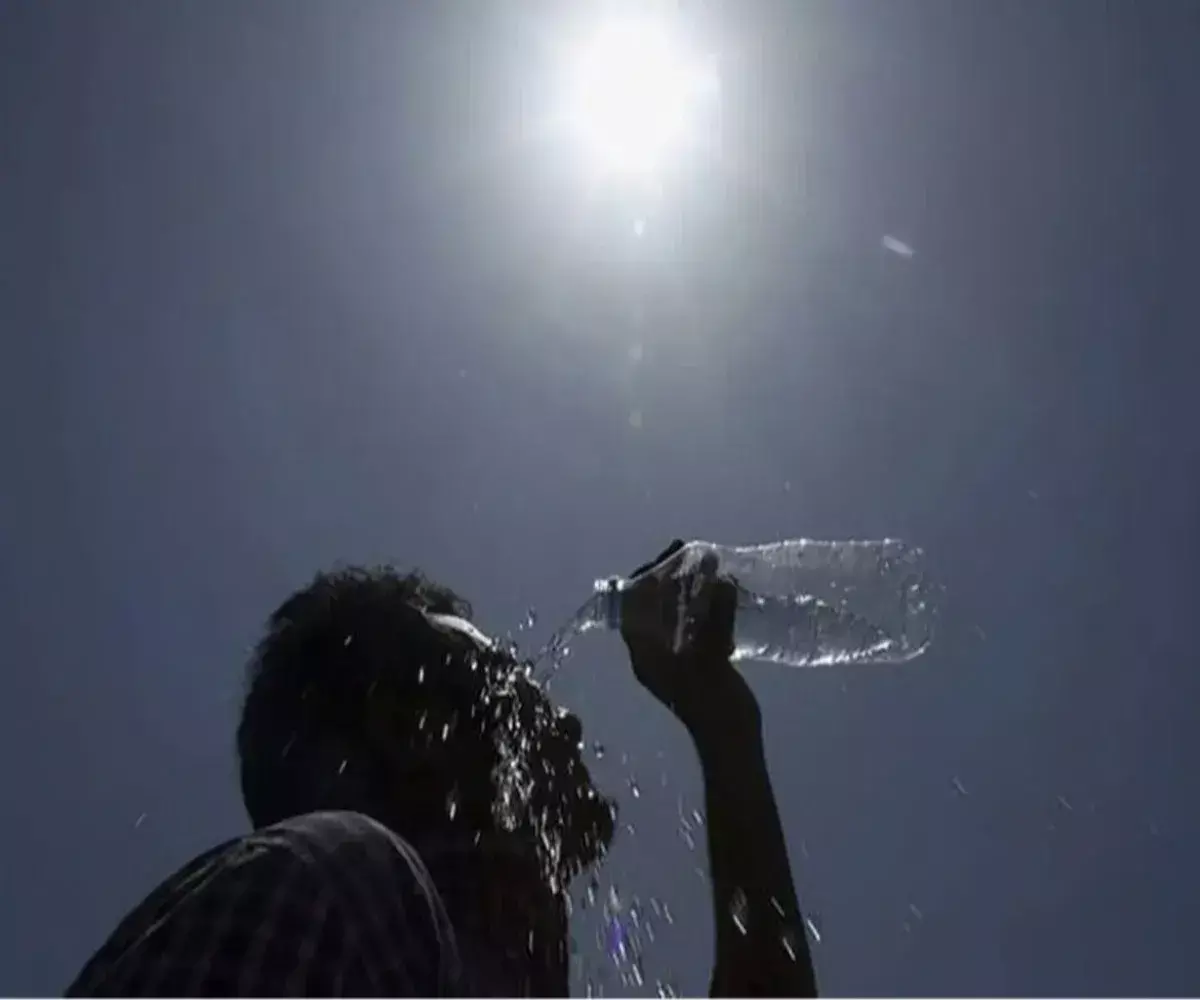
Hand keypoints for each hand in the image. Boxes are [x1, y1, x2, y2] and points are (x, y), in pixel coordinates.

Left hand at [619, 540, 760, 739]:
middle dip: (671, 578)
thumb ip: (715, 617)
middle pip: (652, 605)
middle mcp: (653, 652)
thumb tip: (721, 581)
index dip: (647, 576)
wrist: (731, 741)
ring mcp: (675, 657)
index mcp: (644, 652)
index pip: (632, 604)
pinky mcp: (697, 662)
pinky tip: (724, 593)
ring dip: (690, 589)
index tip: (670, 556)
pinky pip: (693, 624)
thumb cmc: (713, 702)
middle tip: (693, 554)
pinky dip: (704, 606)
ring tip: (711, 566)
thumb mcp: (711, 656)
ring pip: (674, 613)